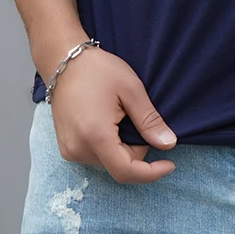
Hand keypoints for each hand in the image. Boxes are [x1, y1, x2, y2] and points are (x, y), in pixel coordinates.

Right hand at [47, 45, 177, 182]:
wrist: (64, 61)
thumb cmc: (98, 69)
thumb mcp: (131, 89)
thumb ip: (149, 120)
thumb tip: (168, 144)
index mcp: (95, 135)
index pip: (126, 171)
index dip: (151, 172)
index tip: (170, 164)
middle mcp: (78, 149)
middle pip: (118, 167)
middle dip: (137, 151)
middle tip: (137, 119)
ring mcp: (69, 150)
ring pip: (107, 163)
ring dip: (122, 149)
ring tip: (120, 117)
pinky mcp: (66, 147)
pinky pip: (94, 157)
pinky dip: (109, 147)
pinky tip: (109, 123)